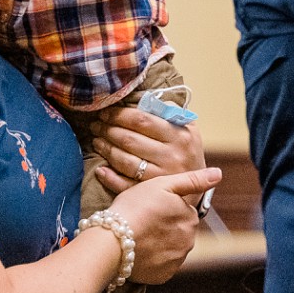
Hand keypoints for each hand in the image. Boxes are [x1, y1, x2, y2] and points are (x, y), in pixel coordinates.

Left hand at [91, 99, 205, 194]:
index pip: (143, 120)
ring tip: (96, 141)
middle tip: (96, 124)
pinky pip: (125, 185)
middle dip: (109, 130)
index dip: (121, 115)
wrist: (197, 186)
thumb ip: (170, 113)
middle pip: (131, 140)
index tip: (106, 111)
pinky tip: (100, 169)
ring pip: (125, 161)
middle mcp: (170, 156)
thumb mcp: (188, 128)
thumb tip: (145, 98)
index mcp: (179, 135)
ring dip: (106, 150)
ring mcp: (159, 177)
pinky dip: (110, 178)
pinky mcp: (150, 194)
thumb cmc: (188, 151)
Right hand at [109, 167, 220, 283]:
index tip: (150, 208)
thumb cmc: (135, 207)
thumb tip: (219, 174)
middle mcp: (188, 241)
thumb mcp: (164, 184)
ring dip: (161, 244)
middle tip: (144, 223)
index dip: (166, 208)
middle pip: (179, 231)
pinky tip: (141, 252)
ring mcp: (176, 261)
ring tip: (141, 238)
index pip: (183, 211)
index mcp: (190, 217)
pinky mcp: (162, 277)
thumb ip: (194, 180)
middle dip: (165, 228)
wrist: (111, 242)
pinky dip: (154, 261)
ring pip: (171, 248)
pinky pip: (162, 266)